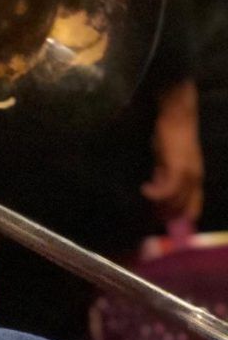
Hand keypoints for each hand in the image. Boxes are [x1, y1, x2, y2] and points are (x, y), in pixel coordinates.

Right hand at [142, 81, 203, 221]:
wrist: (177, 116)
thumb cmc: (172, 135)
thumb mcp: (169, 159)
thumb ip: (165, 174)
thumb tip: (157, 188)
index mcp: (195, 179)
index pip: (192, 209)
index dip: (179, 219)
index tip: (161, 222)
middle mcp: (195, 179)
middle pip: (183, 209)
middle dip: (167, 216)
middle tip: (149, 217)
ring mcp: (188, 174)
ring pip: (175, 201)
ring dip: (160, 206)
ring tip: (146, 203)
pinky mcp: (178, 168)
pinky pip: (167, 189)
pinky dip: (155, 193)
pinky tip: (145, 190)